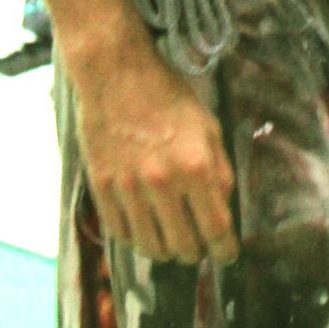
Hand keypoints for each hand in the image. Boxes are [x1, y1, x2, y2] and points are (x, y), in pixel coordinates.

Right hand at [73, 41, 239, 264]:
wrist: (115, 73)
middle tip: (198, 247)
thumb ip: (219, 171)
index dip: (225, 250)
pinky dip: (135, 237)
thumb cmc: (168, 96)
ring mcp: (128, 187)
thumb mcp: (208, 127)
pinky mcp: (101, 186)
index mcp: (196, 167)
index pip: (216, 229)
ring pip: (150, 246)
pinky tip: (144, 228)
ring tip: (171, 241)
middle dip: (196, 253)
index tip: (227, 254)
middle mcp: (162, 183)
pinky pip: (120, 232)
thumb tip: (224, 209)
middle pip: (183, 246)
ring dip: (166, 251)